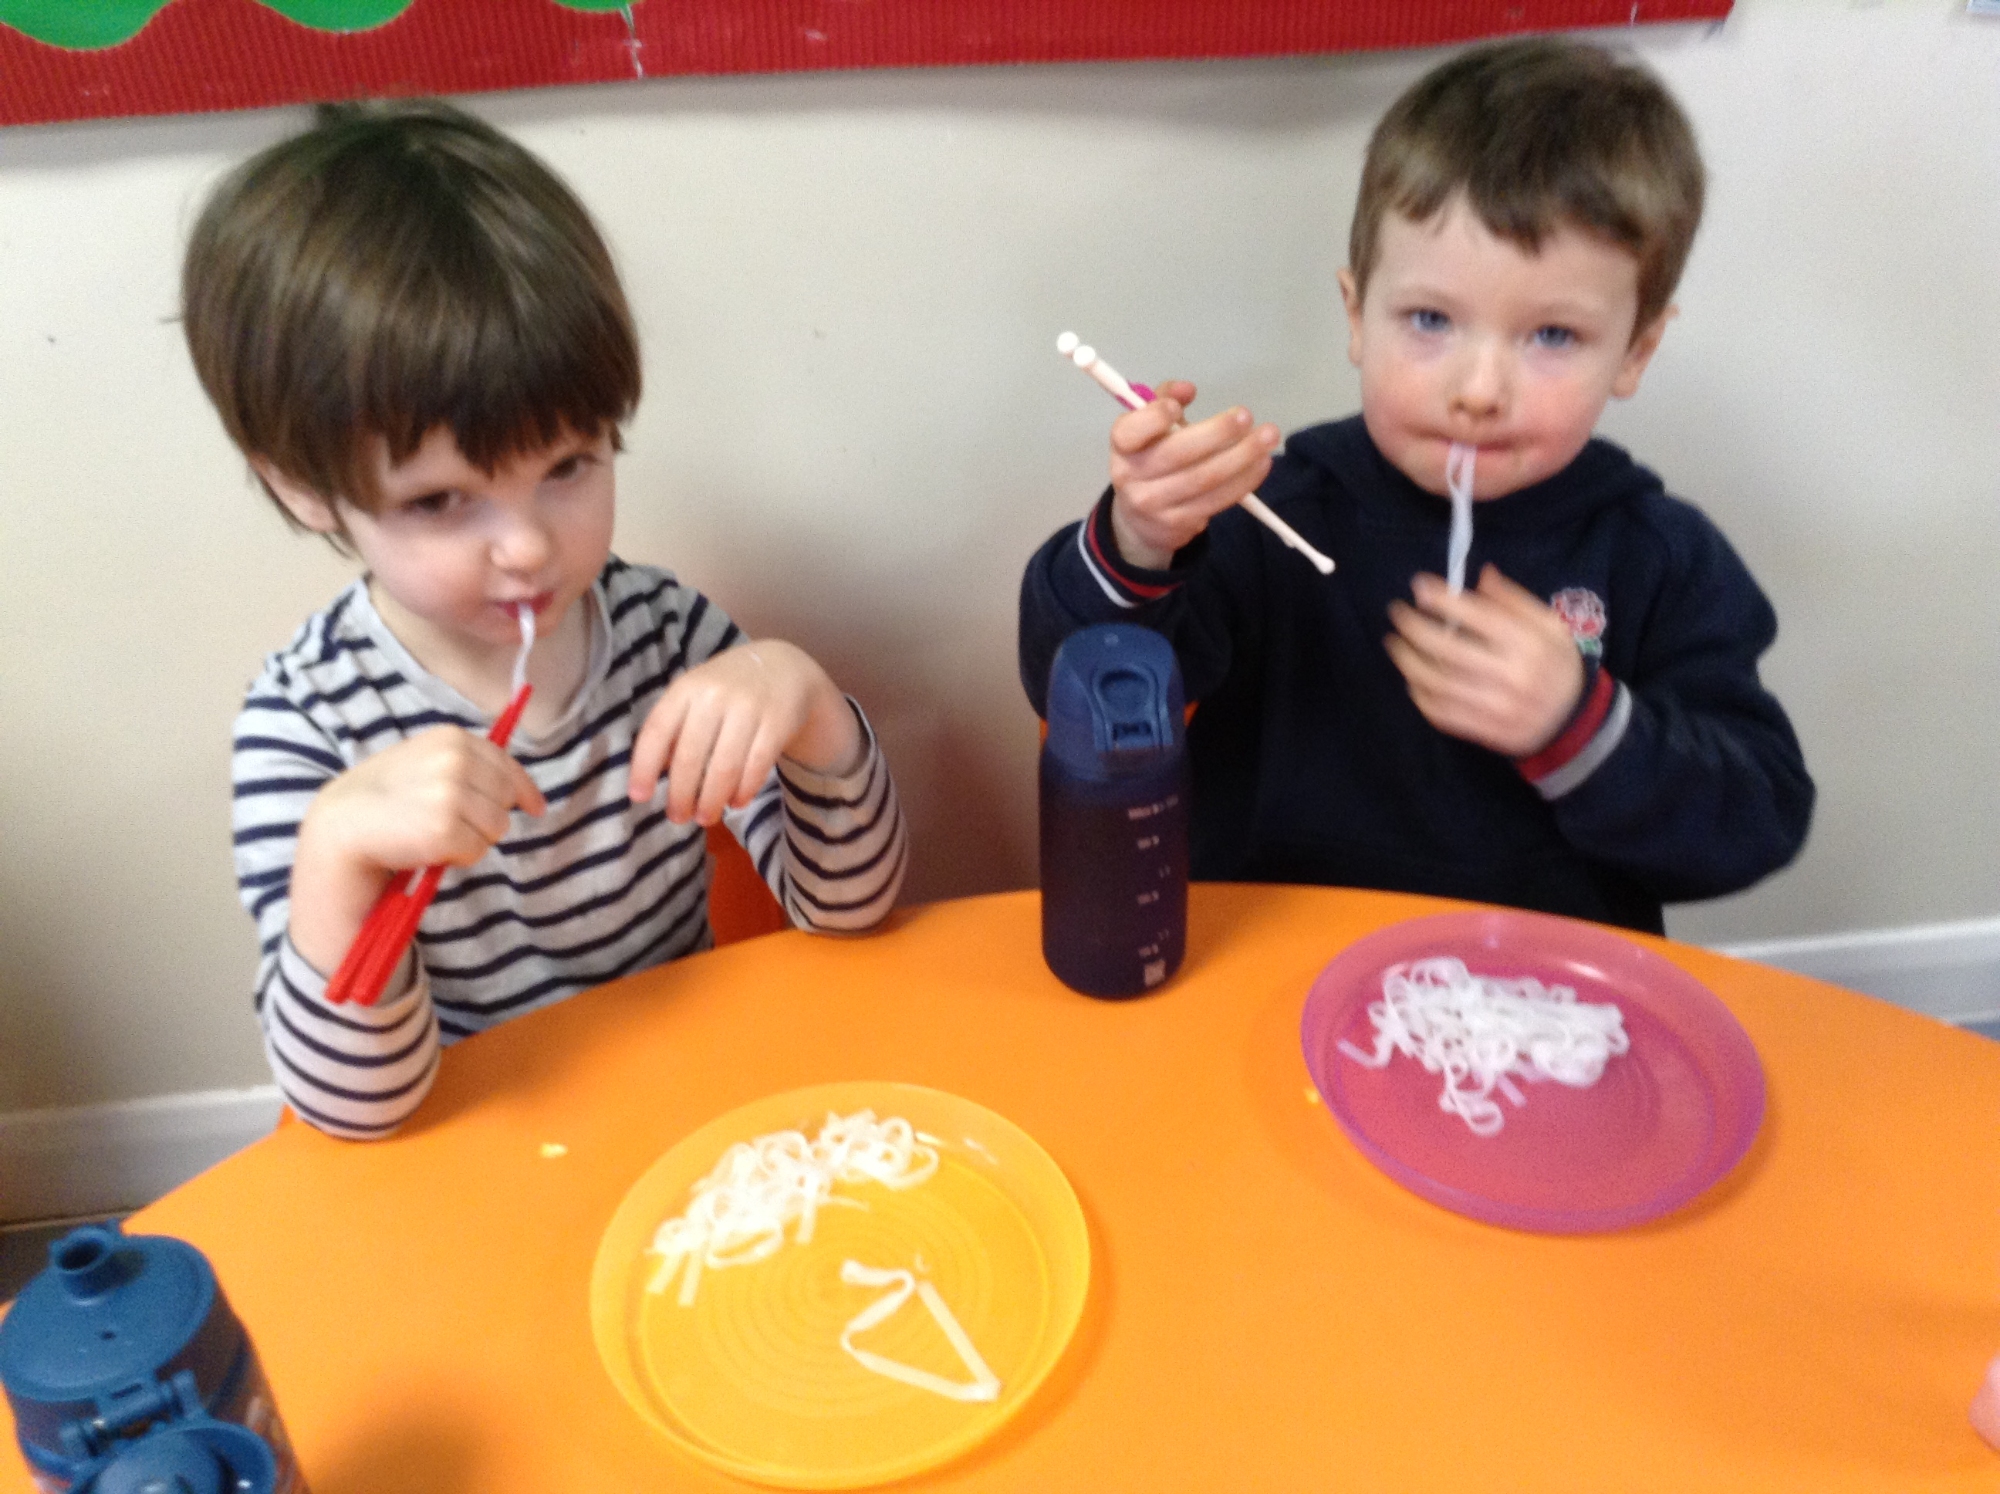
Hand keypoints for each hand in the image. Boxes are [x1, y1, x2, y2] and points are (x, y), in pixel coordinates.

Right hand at [290, 726, 547, 973]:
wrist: (343, 824)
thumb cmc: (384, 798)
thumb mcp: (424, 761)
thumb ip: (466, 764)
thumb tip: (519, 787)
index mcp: (452, 738)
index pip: (507, 766)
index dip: (524, 791)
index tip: (536, 808)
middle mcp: (456, 759)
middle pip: (506, 800)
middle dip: (487, 817)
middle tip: (449, 823)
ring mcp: (451, 793)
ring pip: (497, 828)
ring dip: (472, 838)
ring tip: (434, 834)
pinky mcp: (445, 828)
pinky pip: (477, 851)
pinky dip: (458, 857)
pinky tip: (428, 848)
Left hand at [629, 639, 862, 823]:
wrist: (782, 666)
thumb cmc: (726, 687)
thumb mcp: (695, 695)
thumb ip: (674, 728)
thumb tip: (653, 775)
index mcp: (686, 688)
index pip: (657, 731)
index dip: (644, 767)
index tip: (639, 798)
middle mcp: (714, 696)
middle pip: (690, 757)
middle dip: (681, 795)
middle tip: (677, 818)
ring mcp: (748, 708)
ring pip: (724, 767)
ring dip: (711, 800)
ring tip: (705, 818)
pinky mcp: (777, 723)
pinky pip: (756, 767)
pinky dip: (744, 791)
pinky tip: (735, 803)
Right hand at [1107, 380, 1280, 569]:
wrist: (1138, 520)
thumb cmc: (1150, 459)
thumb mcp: (1148, 428)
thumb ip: (1164, 400)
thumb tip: (1186, 389)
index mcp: (1123, 446)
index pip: (1130, 432)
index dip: (1154, 418)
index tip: (1179, 407)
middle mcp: (1132, 477)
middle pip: (1177, 454)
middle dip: (1217, 433)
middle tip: (1245, 415)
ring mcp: (1155, 504)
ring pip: (1205, 479)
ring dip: (1242, 456)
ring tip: (1268, 437)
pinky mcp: (1179, 524)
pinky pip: (1217, 500)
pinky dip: (1244, 480)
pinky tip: (1261, 462)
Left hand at [1384, 566, 1585, 757]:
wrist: (1574, 720)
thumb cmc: (1557, 664)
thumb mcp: (1550, 626)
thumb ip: (1516, 601)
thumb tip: (1482, 575)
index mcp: (1529, 645)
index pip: (1478, 616)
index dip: (1444, 599)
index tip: (1419, 585)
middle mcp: (1512, 676)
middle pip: (1450, 649)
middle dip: (1415, 627)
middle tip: (1398, 613)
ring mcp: (1497, 708)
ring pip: (1439, 683)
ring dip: (1408, 661)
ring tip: (1395, 644)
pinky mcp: (1486, 731)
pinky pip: (1442, 713)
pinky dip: (1420, 695)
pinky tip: (1411, 678)